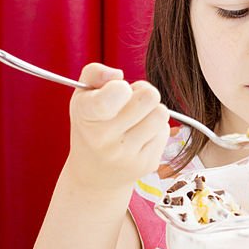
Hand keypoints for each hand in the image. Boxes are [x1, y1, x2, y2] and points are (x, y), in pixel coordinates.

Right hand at [67, 64, 170, 192]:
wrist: (94, 175)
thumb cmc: (91, 124)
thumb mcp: (83, 95)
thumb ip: (95, 73)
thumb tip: (118, 75)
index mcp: (87, 115)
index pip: (114, 95)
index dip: (122, 87)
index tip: (118, 91)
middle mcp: (105, 139)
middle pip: (149, 97)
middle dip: (144, 93)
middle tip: (131, 102)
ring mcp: (127, 155)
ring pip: (161, 114)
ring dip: (152, 111)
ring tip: (136, 119)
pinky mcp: (147, 164)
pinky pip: (165, 131)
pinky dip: (155, 129)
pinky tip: (139, 136)